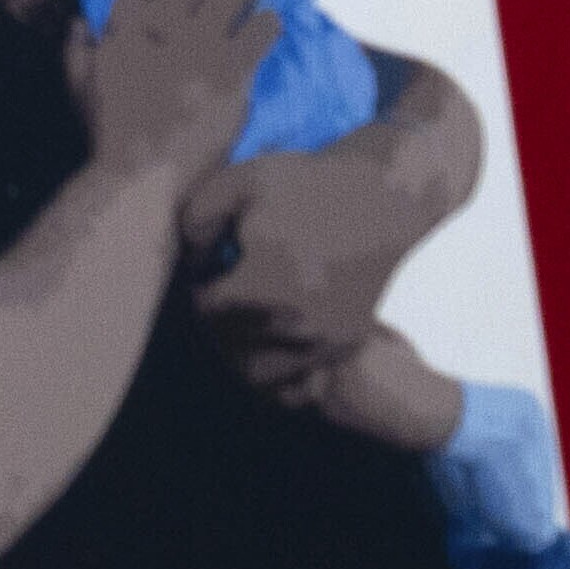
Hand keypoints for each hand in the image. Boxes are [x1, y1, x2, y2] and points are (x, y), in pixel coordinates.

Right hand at [76, 0, 270, 185]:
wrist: (141, 175)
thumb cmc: (107, 131)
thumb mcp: (79, 84)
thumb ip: (77, 48)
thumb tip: (79, 21)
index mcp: (122, 27)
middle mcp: (161, 29)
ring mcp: (199, 51)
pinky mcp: (232, 77)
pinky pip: (260, 33)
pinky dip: (269, 22)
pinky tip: (270, 23)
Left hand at [190, 92, 477, 399]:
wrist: (381, 198)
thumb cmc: (303, 185)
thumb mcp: (235, 184)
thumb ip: (194, 224)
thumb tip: (188, 266)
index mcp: (266, 286)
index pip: (206, 310)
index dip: (197, 287)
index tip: (206, 266)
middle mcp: (298, 325)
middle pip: (227, 347)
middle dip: (212, 321)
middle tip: (218, 290)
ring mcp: (326, 342)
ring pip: (258, 376)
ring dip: (236, 352)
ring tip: (237, 317)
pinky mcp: (346, 347)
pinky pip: (298, 384)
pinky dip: (272, 375)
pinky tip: (263, 342)